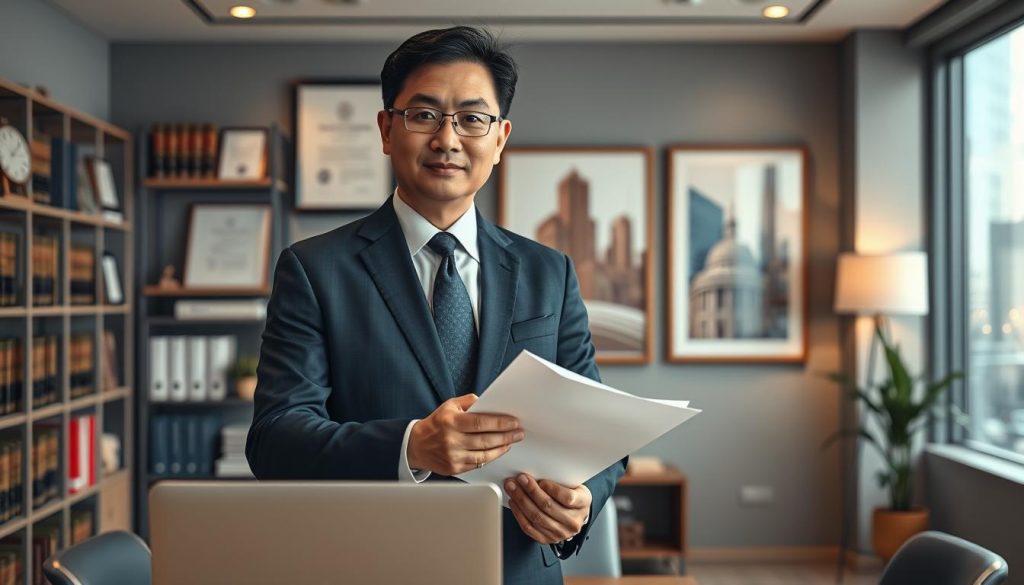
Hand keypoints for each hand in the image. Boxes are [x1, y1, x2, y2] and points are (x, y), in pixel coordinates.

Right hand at [407, 393, 523, 474]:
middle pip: (485, 440)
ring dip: (501, 448)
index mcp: (451, 422)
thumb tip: (490, 403)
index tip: (514, 422)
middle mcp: (451, 440)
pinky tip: (498, 451)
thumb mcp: (449, 406)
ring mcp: (452, 456)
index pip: (480, 423)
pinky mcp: (454, 468)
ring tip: (511, 442)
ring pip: (483, 455)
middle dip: (506, 436)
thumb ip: (469, 402)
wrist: (416, 446)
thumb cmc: (436, 423)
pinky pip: (477, 464)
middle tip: (519, 433)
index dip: (499, 423)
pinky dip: (490, 458)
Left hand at [504, 473, 591, 544]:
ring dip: (521, 500)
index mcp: (582, 504)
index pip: (568, 498)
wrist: (575, 515)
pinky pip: (529, 528)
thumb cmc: (572, 495)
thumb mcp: (574, 485)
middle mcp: (573, 522)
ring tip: (512, 488)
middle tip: (520, 479)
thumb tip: (537, 473)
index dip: (553, 489)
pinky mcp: (547, 539)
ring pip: (536, 517)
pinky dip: (518, 514)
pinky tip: (514, 502)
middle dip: (531, 491)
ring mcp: (560, 533)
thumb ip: (560, 480)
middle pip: (548, 506)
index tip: (541, 480)